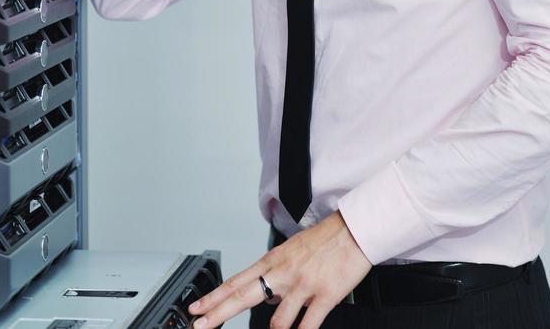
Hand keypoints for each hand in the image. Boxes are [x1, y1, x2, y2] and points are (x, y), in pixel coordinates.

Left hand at [187, 211, 371, 328]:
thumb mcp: (292, 250)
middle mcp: (283, 273)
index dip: (213, 296)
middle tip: (199, 325)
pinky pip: (307, 325)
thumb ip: (275, 272)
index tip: (196, 308)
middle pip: (243, 296)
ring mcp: (302, 285)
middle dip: (218, 313)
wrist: (353, 230)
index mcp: (273, 261)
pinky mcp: (324, 296)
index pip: (236, 281)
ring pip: (276, 319)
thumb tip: (265, 296)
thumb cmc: (324, 239)